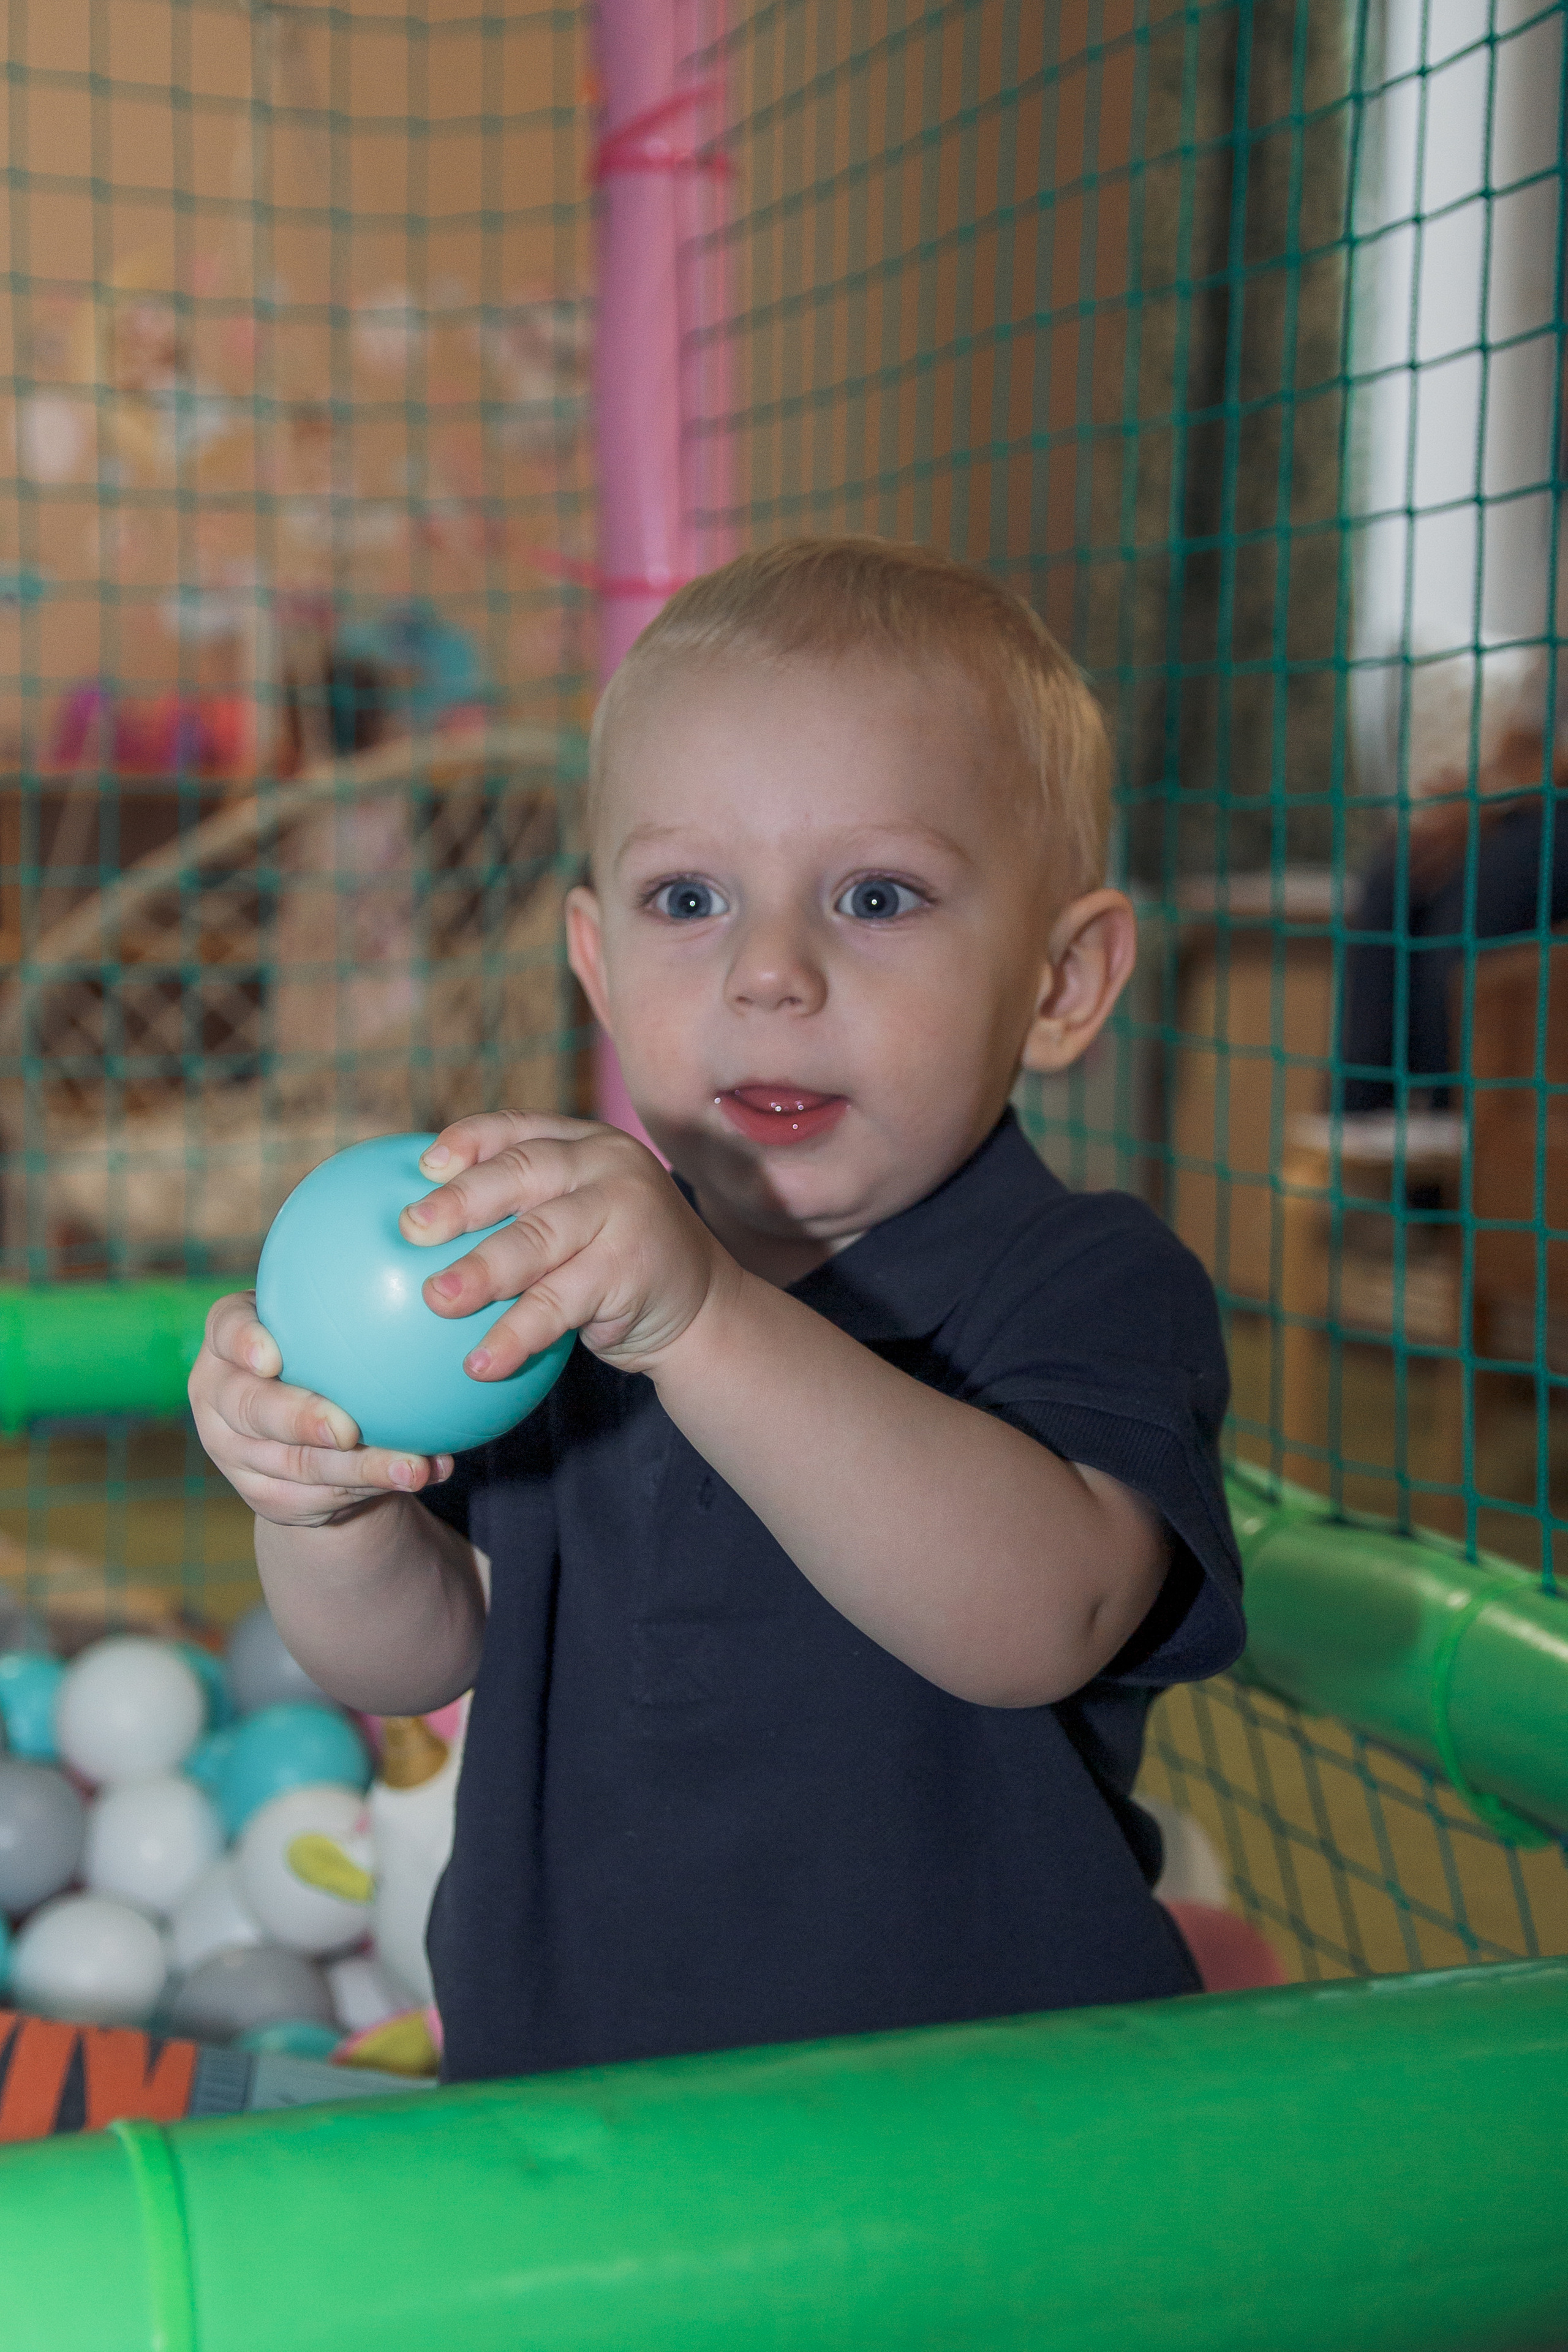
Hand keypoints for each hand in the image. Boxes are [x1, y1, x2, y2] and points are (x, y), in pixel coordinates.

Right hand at [188, 1292, 452, 1527]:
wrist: (308, 1428)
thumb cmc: (326, 1349)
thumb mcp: (328, 1318)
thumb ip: (357, 1295)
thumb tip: (435, 1266)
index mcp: (230, 1339)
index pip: (227, 1329)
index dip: (242, 1342)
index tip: (272, 1356)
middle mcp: (221, 1396)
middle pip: (251, 1409)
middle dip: (298, 1420)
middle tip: (346, 1429)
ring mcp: (236, 1452)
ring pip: (296, 1465)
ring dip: (360, 1469)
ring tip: (414, 1466)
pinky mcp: (265, 1496)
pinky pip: (319, 1497)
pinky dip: (373, 1487)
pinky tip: (423, 1475)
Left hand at [401, 1111, 731, 1378]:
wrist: (703, 1311)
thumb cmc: (616, 1265)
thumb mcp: (577, 1220)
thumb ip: (521, 1212)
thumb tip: (412, 1233)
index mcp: (585, 1144)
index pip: (519, 1128)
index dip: (468, 1140)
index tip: (422, 1167)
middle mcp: (607, 1166)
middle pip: (524, 1171)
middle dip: (463, 1199)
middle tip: (411, 1229)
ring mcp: (625, 1212)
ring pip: (539, 1237)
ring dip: (483, 1271)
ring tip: (437, 1300)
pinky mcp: (631, 1268)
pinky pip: (560, 1303)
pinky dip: (516, 1335)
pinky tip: (480, 1364)